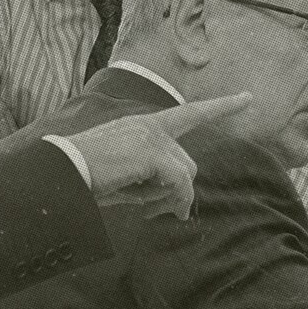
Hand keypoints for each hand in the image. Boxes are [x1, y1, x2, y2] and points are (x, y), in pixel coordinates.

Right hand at [66, 93, 252, 219]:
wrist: (59, 175)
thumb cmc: (88, 179)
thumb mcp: (129, 178)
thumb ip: (157, 180)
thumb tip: (184, 205)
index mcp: (146, 127)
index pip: (191, 113)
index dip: (222, 106)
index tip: (248, 97)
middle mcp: (152, 126)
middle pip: (189, 166)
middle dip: (176, 193)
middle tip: (153, 211)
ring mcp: (152, 137)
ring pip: (184, 177)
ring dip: (164, 198)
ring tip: (132, 199)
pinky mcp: (151, 152)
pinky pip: (178, 184)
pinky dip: (167, 200)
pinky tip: (139, 204)